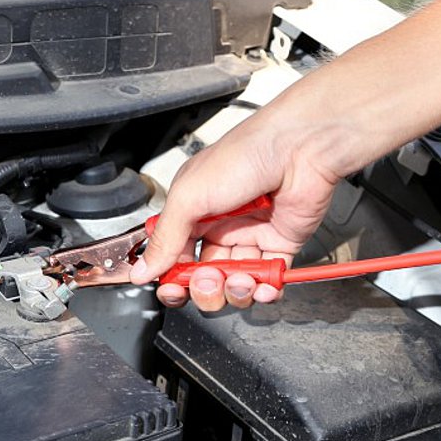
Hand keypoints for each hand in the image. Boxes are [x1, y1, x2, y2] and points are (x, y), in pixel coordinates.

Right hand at [130, 113, 342, 310]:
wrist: (298, 147)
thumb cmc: (244, 156)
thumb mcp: (189, 197)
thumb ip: (165, 238)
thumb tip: (142, 271)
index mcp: (193, 212)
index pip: (175, 257)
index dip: (173, 278)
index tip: (173, 288)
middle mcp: (220, 226)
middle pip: (204, 277)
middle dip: (204, 289)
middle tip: (208, 281)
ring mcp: (251, 237)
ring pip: (235, 283)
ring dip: (235, 292)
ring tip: (239, 281)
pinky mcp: (281, 244)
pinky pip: (269, 280)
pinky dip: (265, 292)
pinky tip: (262, 287)